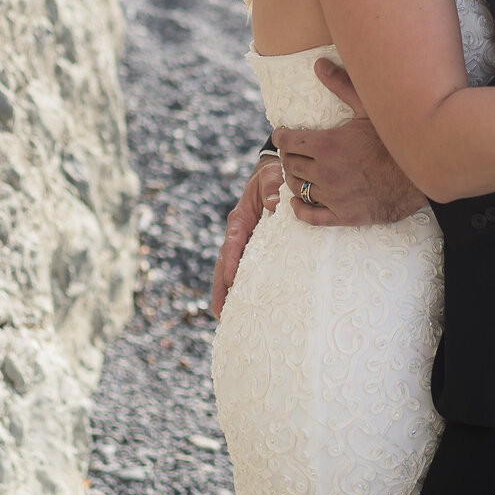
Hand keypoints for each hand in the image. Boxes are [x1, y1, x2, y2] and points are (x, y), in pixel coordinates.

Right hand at [211, 157, 282, 318]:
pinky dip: (243, 287)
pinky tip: (246, 306)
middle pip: (224, 264)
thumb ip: (272, 187)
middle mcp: (239, 234)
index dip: (230, 262)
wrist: (273, 175)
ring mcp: (246, 244)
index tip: (230, 280)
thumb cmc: (272, 175)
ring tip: (227, 319)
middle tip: (219, 313)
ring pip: (232, 271)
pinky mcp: (255, 249)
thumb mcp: (271, 176)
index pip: (233, 243)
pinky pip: (247, 269)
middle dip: (220, 288)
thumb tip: (274, 204)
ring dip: (228, 293)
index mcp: (240, 218)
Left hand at [274, 58, 426, 225]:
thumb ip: (341, 85)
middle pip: (290, 164)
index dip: (281, 137)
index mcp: (325, 145)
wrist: (419, 174)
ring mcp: (332, 195)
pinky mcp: (343, 215)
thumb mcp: (367, 108)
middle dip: (287, 156)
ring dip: (292, 178)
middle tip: (290, 152)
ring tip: (296, 172)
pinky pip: (311, 216)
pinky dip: (299, 209)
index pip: (288, 141)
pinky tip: (297, 203)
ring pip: (298, 188)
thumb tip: (319, 64)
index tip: (280, 134)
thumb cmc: (394, 139)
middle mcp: (324, 171)